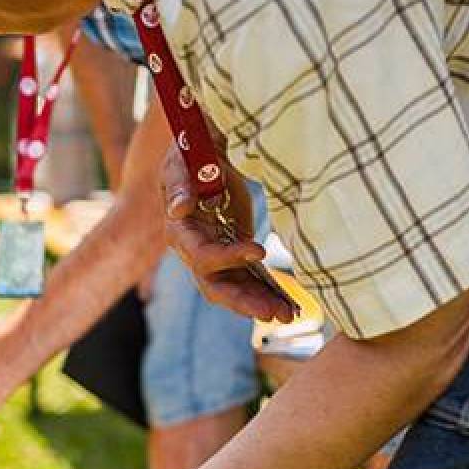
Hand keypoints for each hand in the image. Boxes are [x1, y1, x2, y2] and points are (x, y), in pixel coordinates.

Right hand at [157, 146, 295, 322]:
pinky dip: (268, 292)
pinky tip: (289, 303)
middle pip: (215, 286)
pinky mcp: (234, 255)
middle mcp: (194, 252)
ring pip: (235, 289)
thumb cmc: (192, 153)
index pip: (201, 255)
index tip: (260, 251)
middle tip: (273, 313)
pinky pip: (250, 280)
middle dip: (244, 301)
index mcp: (180, 232)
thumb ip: (181, 183)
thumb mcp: (183, 161)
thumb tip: (179, 209)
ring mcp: (215, 257)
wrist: (206, 154)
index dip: (228, 257)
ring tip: (289, 315)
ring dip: (260, 303)